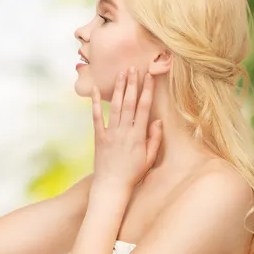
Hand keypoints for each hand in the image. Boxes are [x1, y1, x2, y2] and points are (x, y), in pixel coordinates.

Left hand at [91, 66, 162, 187]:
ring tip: (120, 73)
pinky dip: (96, 103)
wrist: (112, 185)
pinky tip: (96, 90)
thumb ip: (154, 138)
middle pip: (129, 102)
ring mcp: (110, 133)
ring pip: (115, 106)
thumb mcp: (149, 158)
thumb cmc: (133, 173)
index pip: (144, 107)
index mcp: (138, 135)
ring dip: (118, 89)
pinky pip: (97, 117)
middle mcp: (124, 131)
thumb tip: (157, 120)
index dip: (147, 90)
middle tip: (133, 67)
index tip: (149, 76)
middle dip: (132, 83)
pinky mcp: (99, 137)